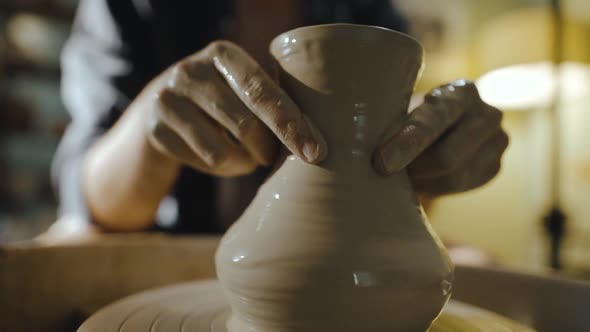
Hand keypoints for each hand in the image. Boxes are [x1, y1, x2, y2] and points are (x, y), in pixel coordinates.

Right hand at [144, 41, 326, 176]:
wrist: (160, 106)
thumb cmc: (222, 97)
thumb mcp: (241, 84)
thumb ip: (270, 96)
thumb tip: (315, 136)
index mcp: (223, 54)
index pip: (262, 91)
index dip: (290, 124)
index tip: (314, 151)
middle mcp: (191, 71)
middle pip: (244, 124)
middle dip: (268, 149)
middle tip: (274, 157)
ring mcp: (168, 100)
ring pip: (222, 151)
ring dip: (246, 162)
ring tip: (250, 156)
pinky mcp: (157, 130)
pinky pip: (205, 163)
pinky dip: (225, 168)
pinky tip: (226, 158)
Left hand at [374, 80, 508, 195]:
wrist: (438, 130)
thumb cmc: (408, 117)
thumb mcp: (402, 109)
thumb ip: (393, 121)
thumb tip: (369, 151)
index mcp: (462, 92)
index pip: (436, 119)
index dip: (408, 142)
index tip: (381, 162)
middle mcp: (487, 114)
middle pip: (448, 156)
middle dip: (413, 168)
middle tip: (383, 173)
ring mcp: (497, 142)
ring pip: (454, 176)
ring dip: (422, 179)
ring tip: (401, 174)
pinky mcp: (494, 167)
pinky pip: (461, 188)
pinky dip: (434, 187)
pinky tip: (419, 180)